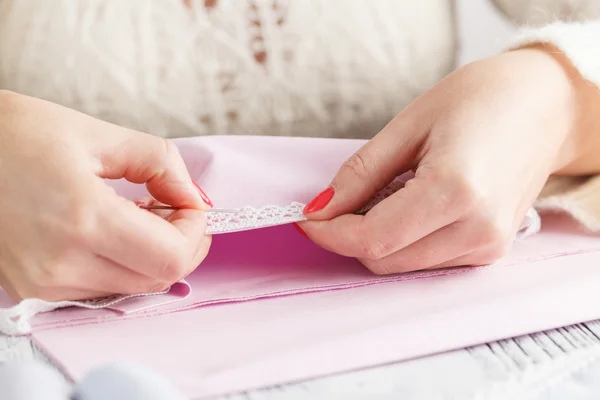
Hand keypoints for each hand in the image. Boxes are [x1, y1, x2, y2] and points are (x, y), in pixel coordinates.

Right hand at [0, 91, 211, 300]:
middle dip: (181, 244)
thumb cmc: (10, 134)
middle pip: (157, 279)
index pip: (170, 256)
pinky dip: (121, 264)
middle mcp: (60, 264)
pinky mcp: (31, 289)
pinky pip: (100, 288)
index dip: (195, 230)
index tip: (191, 203)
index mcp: (81, 219)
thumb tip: (193, 196)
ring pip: (131, 287)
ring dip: (152, 255)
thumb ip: (159, 163)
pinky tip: (113, 231)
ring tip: (140, 213)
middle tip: (176, 208)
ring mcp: (42, 283)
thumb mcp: (94, 133)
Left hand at [299, 45, 595, 273]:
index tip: (307, 218)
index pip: (374, 238)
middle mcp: (477, 229)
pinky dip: (403, 241)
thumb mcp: (410, 125)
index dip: (331, 233)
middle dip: (348, 237)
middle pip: (385, 259)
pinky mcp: (491, 251)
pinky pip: (428, 262)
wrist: (545, 106)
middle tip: (337, 202)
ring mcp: (488, 246)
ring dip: (376, 239)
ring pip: (404, 266)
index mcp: (456, 190)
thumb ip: (361, 173)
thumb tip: (321, 208)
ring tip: (383, 194)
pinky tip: (407, 206)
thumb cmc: (481, 99)